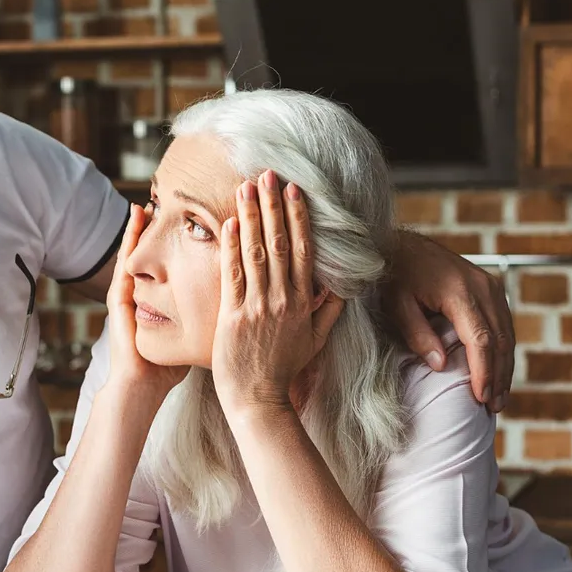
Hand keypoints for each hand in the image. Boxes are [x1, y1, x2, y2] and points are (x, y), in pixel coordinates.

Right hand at [104, 204, 186, 399]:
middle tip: (168, 201)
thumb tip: (230, 315)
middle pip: (152, 256)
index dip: (180, 244)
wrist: (141, 389)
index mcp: (159, 303)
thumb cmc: (165, 371)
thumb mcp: (189, 340)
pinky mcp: (118, 302)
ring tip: (147, 204)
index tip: (194, 219)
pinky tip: (135, 224)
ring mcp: (128, 297)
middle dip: (159, 230)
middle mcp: (142, 296)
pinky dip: (129, 242)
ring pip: (136, 255)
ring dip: (140, 230)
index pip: (170, 266)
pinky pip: (124, 263)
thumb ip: (204, 325)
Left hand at [212, 171, 342, 415]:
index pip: (301, 250)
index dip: (297, 216)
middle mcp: (282, 299)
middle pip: (278, 243)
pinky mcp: (234, 316)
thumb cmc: (284, 369)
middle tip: (268, 173)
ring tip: (246, 186)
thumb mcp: (316, 340)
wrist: (258, 398)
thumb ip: (329, 310)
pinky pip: (233, 275)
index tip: (294, 190)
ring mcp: (258, 307)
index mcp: (302, 302)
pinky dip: (231, 248)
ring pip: (256, 253)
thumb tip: (341, 284)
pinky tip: (229, 223)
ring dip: (251, 216)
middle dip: (273, 205)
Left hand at [381, 232, 513, 411]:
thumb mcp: (397, 304)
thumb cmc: (395, 275)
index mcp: (460, 292)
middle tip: (493, 408)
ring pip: (507, 334)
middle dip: (499, 377)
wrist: (403, 245)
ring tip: (498, 399)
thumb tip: (441, 365)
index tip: (482, 398)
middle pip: (500, 340)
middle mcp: (483, 287)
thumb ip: (417, 333)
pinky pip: (503, 324)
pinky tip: (497, 372)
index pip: (481, 340)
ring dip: (505, 367)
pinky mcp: (491, 288)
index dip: (484, 372)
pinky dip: (503, 351)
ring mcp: (490, 285)